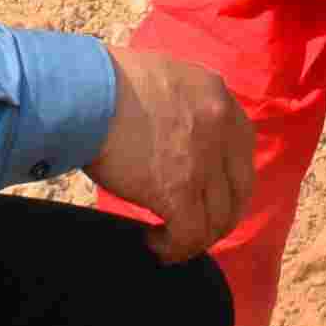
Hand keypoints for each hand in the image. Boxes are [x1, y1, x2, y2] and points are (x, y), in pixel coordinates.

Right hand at [82, 52, 258, 255]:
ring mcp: (204, 161)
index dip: (227, 179)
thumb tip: (179, 136)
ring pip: (218, 218)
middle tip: (193, 226)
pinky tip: (156, 244)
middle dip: (220, 214)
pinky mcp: (178, 191)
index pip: (242, 149)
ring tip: (167, 239)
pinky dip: (176, 248)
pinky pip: (191, 235)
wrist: (83, 92)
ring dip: (195, 236)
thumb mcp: (163, 78)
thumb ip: (184, 104)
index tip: (205, 194)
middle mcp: (222, 126)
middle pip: (239, 188)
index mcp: (217, 95)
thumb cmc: (105, 82)